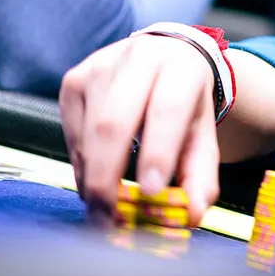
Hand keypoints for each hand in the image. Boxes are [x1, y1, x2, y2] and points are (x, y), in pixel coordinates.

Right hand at [60, 35, 220, 225]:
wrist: (162, 56)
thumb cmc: (184, 102)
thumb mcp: (202, 134)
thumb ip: (201, 177)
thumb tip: (191, 215)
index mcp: (180, 68)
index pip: (167, 110)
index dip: (157, 152)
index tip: (150, 192)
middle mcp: (138, 59)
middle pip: (114, 123)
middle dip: (108, 178)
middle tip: (110, 219)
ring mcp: (100, 67)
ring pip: (89, 133)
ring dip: (92, 179)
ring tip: (104, 211)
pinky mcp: (74, 81)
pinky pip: (72, 134)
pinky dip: (82, 166)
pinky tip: (95, 180)